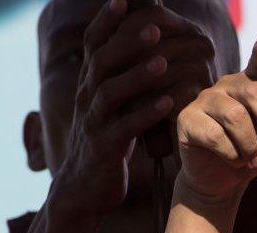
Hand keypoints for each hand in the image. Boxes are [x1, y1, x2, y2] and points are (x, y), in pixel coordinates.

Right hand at [51, 0, 217, 219]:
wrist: (87, 187)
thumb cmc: (110, 139)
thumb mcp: (114, 104)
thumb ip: (124, 74)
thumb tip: (148, 40)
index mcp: (90, 83)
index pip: (93, 44)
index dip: (105, 21)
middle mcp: (87, 97)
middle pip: (101, 62)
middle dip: (127, 42)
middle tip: (154, 27)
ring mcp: (93, 123)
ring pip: (110, 93)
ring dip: (138, 76)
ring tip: (163, 62)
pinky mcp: (105, 148)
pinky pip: (125, 128)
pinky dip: (146, 114)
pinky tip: (169, 103)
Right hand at [176, 33, 256, 202]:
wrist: (226, 180)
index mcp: (253, 83)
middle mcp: (228, 85)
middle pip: (255, 92)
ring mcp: (205, 99)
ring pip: (236, 116)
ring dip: (252, 146)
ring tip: (252, 159)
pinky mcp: (187, 119)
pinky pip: (216, 136)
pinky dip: (233, 155)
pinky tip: (233, 159)